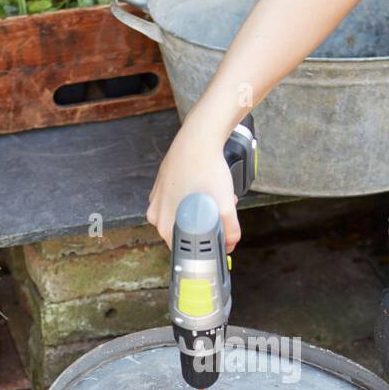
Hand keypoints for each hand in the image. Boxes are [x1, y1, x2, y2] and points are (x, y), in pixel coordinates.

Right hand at [146, 126, 240, 250]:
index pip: (183, 250)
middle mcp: (156, 214)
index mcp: (165, 225)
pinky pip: (177, 200)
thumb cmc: (206, 170)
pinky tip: (203, 188)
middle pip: (184, 231)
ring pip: (181, 215)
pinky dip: (191, 198)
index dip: (204, 247)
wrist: (198, 139)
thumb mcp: (224, 205)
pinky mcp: (161, 185)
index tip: (216, 240)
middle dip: (204, 226)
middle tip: (219, 214)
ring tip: (214, 198)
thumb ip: (230, 229)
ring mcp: (157, 198)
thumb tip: (231, 242)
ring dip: (199, 212)